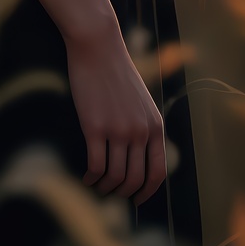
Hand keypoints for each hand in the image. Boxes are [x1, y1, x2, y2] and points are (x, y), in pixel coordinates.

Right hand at [63, 19, 167, 203]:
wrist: (97, 45)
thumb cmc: (116, 71)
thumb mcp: (141, 100)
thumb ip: (144, 126)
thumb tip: (139, 158)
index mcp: (155, 124)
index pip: (158, 172)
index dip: (147, 191)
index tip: (136, 200)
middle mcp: (140, 130)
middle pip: (134, 179)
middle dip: (123, 194)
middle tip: (111, 194)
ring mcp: (118, 129)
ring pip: (114, 177)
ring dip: (105, 188)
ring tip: (96, 186)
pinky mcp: (94, 126)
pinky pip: (95, 166)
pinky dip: (91, 178)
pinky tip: (86, 176)